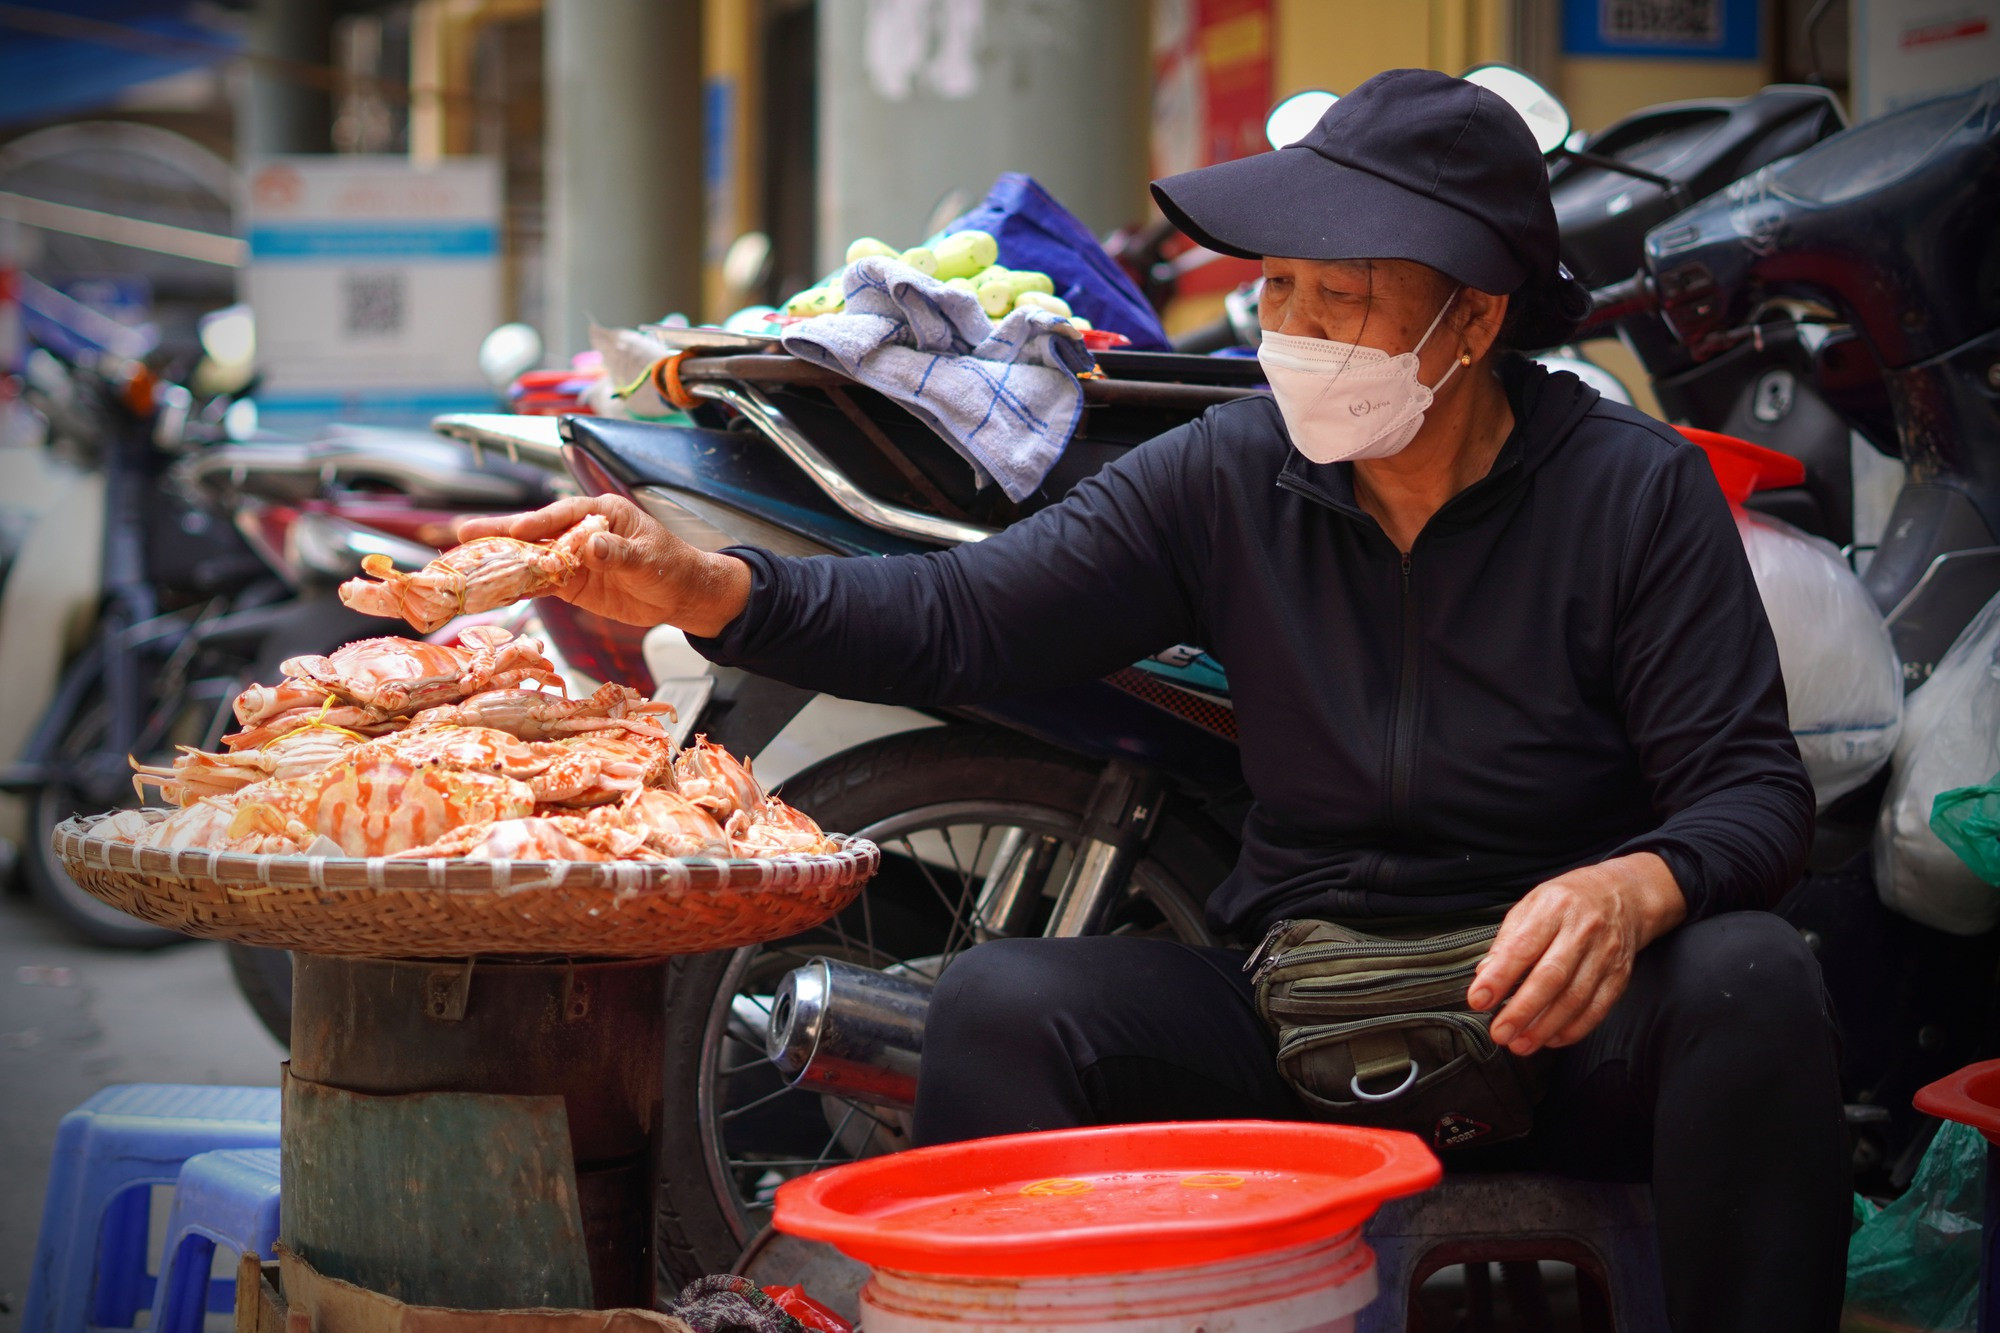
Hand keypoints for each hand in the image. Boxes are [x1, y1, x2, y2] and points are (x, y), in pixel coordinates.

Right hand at [455, 496, 751, 635]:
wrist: (683, 595)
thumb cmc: (672, 566)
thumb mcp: (649, 559)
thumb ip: (619, 554)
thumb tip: (592, 547)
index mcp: (600, 512)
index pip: (560, 515)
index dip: (536, 523)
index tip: (515, 529)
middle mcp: (579, 531)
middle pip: (534, 531)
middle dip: (499, 533)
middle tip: (462, 534)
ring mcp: (572, 558)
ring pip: (530, 558)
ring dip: (499, 561)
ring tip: (463, 561)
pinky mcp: (571, 583)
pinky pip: (539, 584)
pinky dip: (515, 587)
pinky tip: (490, 591)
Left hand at [1466, 852, 1685, 1055]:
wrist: (1622, 895)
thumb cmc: (1569, 901)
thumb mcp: (1531, 905)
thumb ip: (1507, 940)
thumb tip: (1485, 974)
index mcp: (1554, 909)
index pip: (1522, 947)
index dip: (1499, 977)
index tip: (1479, 999)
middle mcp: (1582, 931)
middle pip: (1551, 977)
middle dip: (1522, 1010)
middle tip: (1500, 1032)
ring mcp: (1605, 954)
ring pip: (1575, 998)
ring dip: (1545, 1027)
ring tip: (1521, 1043)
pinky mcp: (1619, 975)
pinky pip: (1597, 1008)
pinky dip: (1573, 1029)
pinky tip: (1552, 1038)